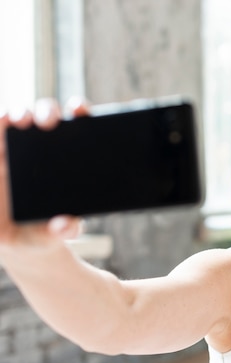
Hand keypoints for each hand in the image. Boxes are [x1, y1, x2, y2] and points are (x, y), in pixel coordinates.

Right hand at [0, 98, 88, 250]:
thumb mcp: (54, 235)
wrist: (15, 244)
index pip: (76, 126)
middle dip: (45, 110)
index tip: (80, 109)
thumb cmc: (42, 232)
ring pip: (11, 118)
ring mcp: (9, 150)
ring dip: (14, 112)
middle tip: (49, 121)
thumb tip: (68, 225)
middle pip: (42, 115)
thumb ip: (64, 230)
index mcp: (64, 159)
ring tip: (15, 120)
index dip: (79, 111)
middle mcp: (38, 148)